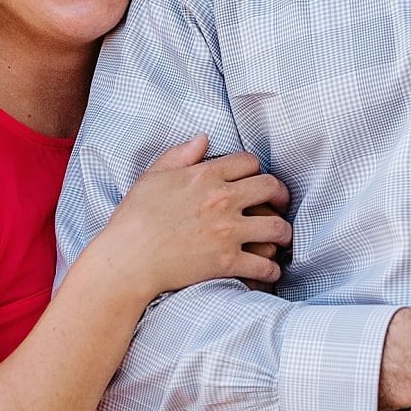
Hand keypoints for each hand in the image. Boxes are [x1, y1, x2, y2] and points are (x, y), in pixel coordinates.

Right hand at [94, 136, 291, 302]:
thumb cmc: (134, 218)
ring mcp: (227, 232)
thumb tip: (204, 138)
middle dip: (281, 195)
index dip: (256, 169)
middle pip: (271, 188)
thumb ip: (180, 155)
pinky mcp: (227, 262)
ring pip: (276, 227)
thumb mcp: (153, 177)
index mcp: (205, 175)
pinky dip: (271, 270)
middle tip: (280, 204)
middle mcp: (222, 199)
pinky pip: (264, 265)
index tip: (256, 180)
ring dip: (283, 233)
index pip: (249, 162)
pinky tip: (270, 272)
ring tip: (281, 238)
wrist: (127, 259)